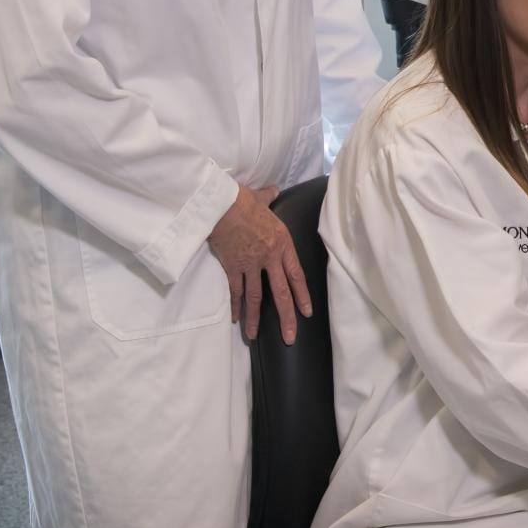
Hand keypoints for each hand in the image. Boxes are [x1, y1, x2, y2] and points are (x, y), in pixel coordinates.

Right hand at [207, 184, 310, 344]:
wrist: (221, 204)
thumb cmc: (243, 200)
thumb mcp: (263, 199)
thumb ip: (271, 197)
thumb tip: (274, 190)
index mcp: (283, 243)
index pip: (297, 275)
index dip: (302, 296)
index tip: (307, 313)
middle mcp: (270, 257)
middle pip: (281, 292)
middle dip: (286, 317)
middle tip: (289, 337)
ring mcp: (251, 264)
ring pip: (257, 297)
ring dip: (256, 318)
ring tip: (254, 336)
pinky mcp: (233, 266)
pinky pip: (236, 291)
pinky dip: (236, 305)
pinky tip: (237, 318)